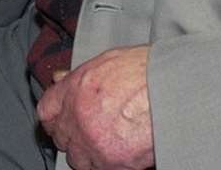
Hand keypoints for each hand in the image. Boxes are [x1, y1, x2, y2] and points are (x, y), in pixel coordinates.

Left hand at [36, 45, 154, 169]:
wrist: (174, 88)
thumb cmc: (147, 71)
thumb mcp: (106, 61)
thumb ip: (78, 75)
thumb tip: (59, 79)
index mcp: (75, 89)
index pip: (47, 111)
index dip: (55, 118)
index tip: (62, 122)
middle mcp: (79, 116)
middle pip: (62, 138)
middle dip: (74, 137)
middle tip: (91, 133)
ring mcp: (94, 141)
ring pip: (79, 160)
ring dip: (90, 155)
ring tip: (108, 144)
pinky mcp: (114, 161)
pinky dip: (110, 165)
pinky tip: (123, 153)